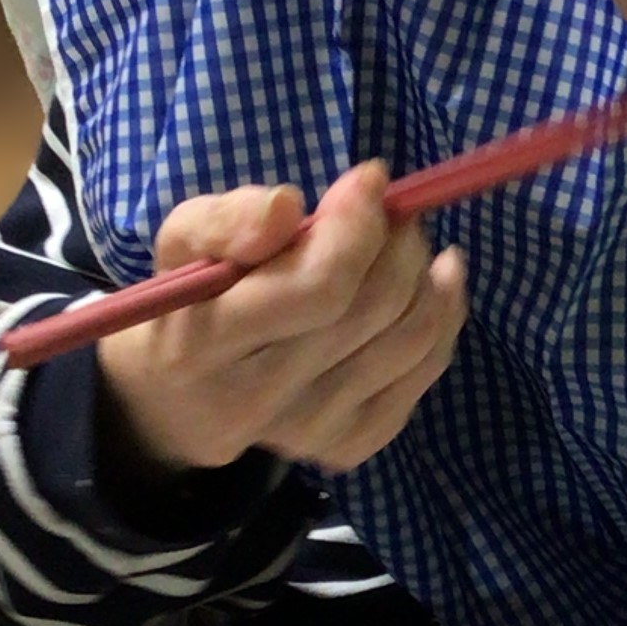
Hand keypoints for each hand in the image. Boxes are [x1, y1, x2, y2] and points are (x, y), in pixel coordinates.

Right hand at [97, 163, 467, 476]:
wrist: (184, 397)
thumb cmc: (192, 299)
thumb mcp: (183, 241)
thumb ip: (226, 219)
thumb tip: (286, 206)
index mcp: (207, 344)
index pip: (318, 289)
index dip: (358, 227)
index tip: (369, 180)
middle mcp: (261, 401)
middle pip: (373, 310)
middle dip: (397, 242)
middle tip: (390, 211)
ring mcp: (310, 432)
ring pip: (411, 338)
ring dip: (425, 274)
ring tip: (405, 242)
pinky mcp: (349, 444)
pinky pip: (425, 368)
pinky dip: (443, 314)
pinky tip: (434, 281)